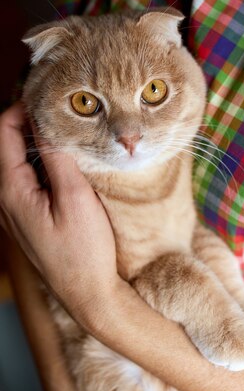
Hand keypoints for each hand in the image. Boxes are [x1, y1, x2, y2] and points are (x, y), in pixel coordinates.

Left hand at [0, 102, 118, 327]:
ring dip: (38, 142)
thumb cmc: (84, 250)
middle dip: (31, 122)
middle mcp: (4, 199)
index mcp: (10, 191)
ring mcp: (14, 210)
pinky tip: (66, 162)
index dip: (22, 108)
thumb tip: (47, 121)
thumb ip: (58, 157)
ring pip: (18, 161)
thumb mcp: (75, 198)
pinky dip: (42, 163)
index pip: (3, 133)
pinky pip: (27, 179)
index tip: (50, 96)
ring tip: (69, 131)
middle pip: (8, 145)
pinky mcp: (27, 217)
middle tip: (63, 110)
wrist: (88, 294)